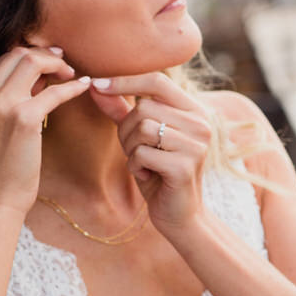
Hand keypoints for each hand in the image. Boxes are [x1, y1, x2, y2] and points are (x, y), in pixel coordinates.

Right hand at [0, 47, 91, 215]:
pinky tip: (83, 87)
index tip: (49, 61)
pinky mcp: (24, 118)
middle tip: (64, 64)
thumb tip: (39, 74)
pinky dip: (72, 87)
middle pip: (17, 54)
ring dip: (57, 65)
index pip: (2, 59)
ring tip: (71, 74)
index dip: (30, 57)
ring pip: (32, 62)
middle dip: (45, 55)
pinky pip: (55, 91)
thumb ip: (5, 96)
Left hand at [89, 72, 211, 238]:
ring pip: (142, 129)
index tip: (97, 84)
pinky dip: (135, 166)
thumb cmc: (158, 172)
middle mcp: (201, 123)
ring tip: (143, 163)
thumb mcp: (140, 137)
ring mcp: (196, 144)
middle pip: (144, 108)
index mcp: (194, 110)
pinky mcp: (185, 166)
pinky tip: (147, 175)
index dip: (125, 81)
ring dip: (130, 149)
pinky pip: (142, 154)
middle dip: (126, 129)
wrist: (179, 214)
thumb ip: (121, 110)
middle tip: (134, 150)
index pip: (157, 80)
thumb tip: (95, 84)